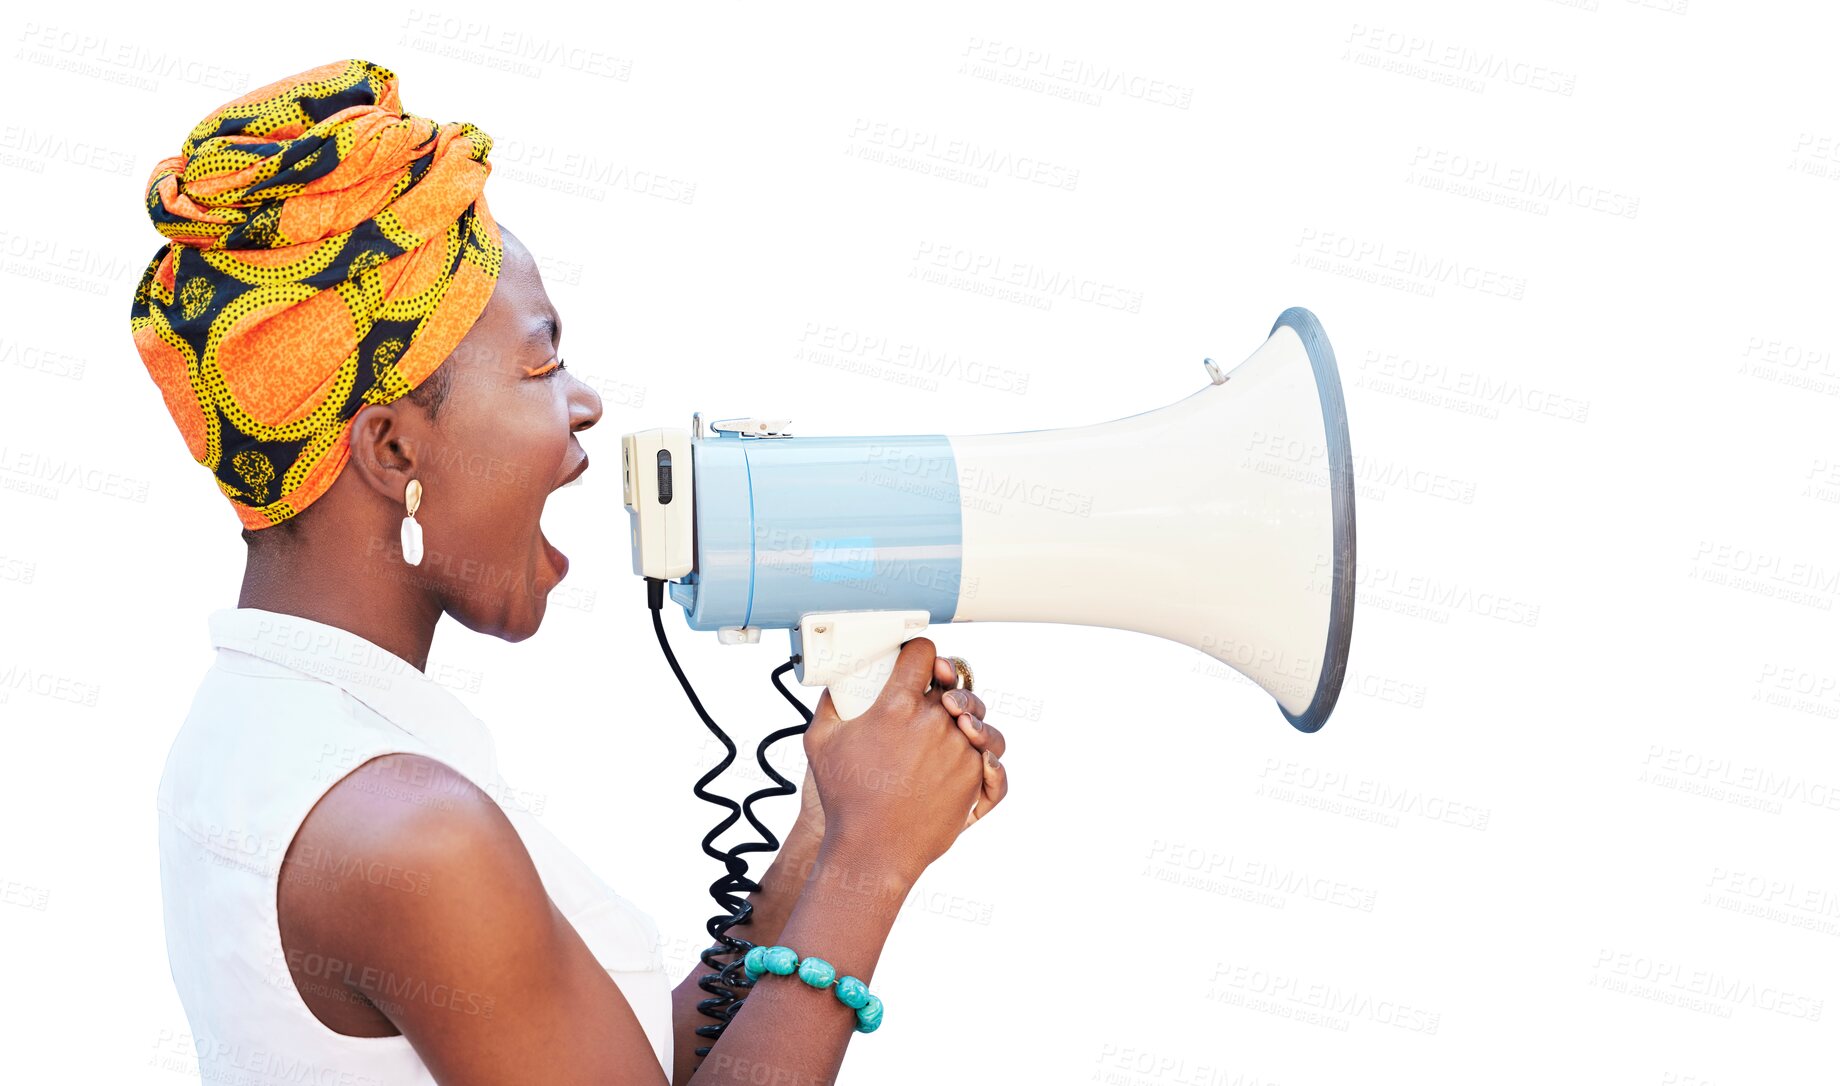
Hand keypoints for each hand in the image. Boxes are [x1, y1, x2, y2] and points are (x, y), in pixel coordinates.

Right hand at [802, 638, 998, 879]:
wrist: (873, 850)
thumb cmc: (845, 799)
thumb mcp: (820, 742)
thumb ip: (829, 704)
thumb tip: (836, 684)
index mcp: (898, 706)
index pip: (924, 654)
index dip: (921, 652)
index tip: (917, 658)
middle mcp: (935, 723)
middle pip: (955, 684)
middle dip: (945, 684)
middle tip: (932, 694)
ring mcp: (960, 750)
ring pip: (978, 717)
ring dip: (968, 716)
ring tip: (954, 724)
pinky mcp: (975, 778)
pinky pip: (993, 755)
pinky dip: (986, 751)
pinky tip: (973, 748)